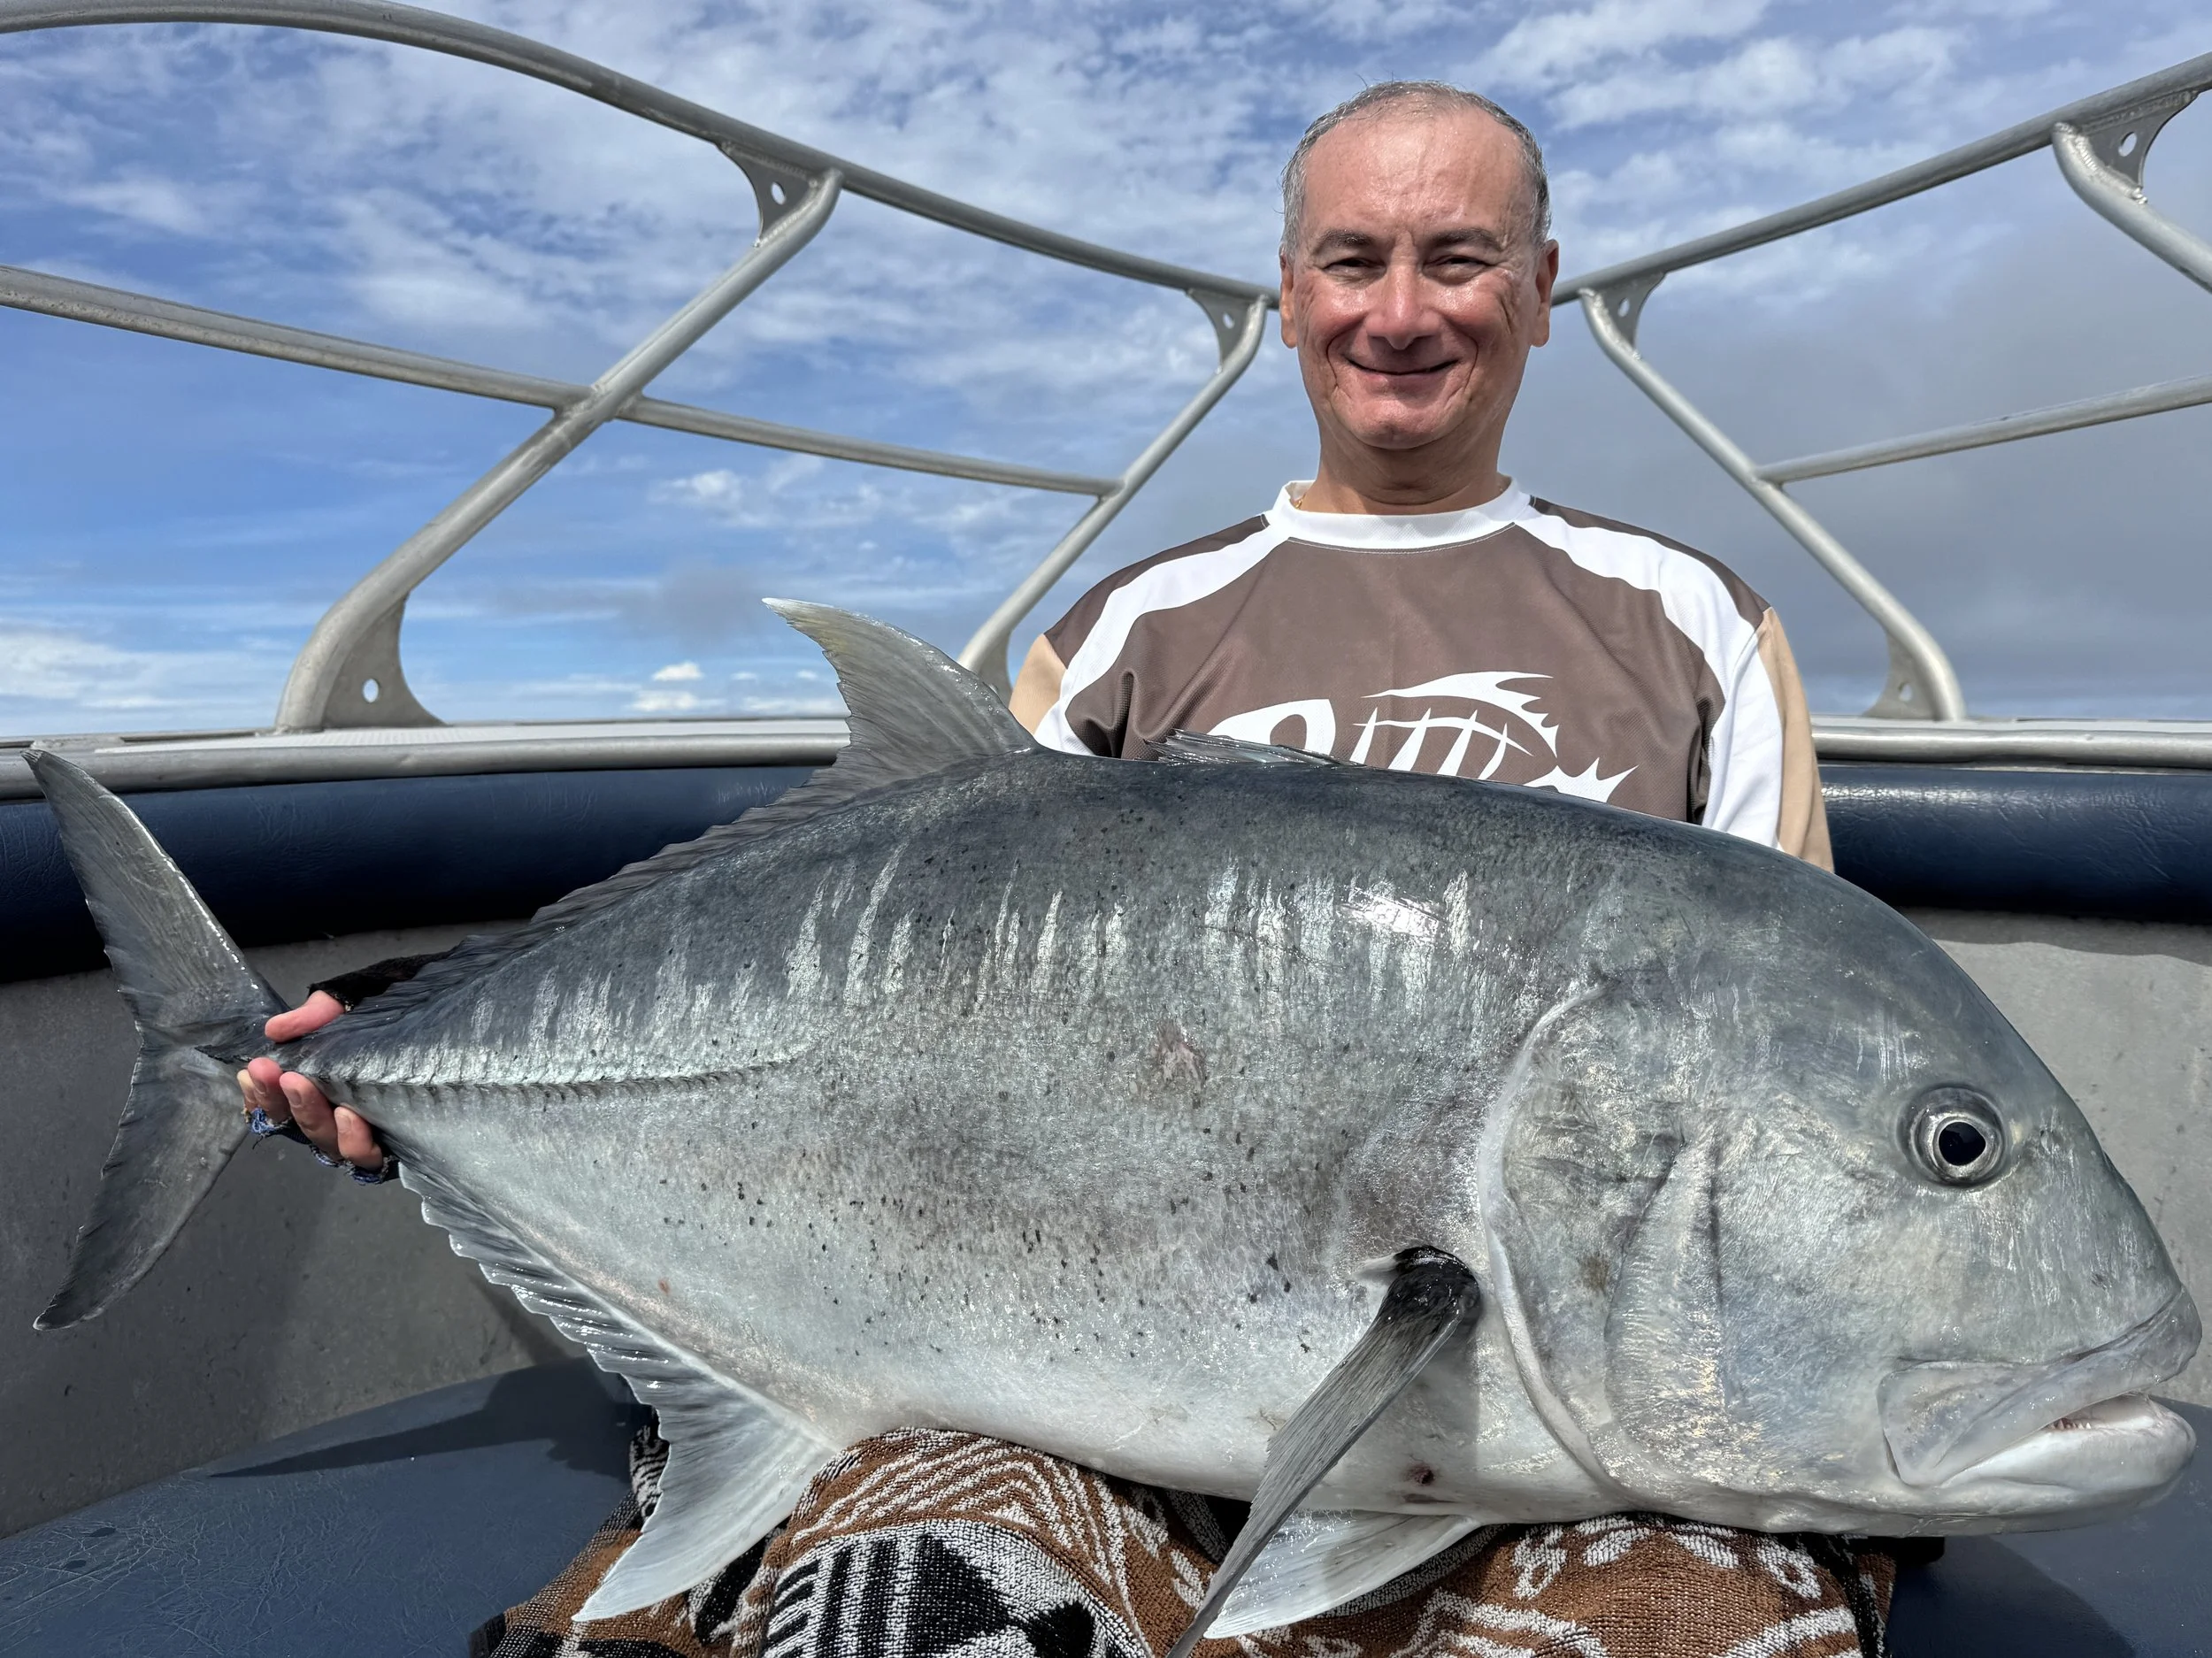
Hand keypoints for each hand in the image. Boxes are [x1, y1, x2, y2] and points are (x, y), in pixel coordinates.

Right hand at [237, 991, 385, 1173]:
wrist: (440, 1017)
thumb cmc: (390, 1018)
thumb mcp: (347, 1008)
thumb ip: (312, 1017)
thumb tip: (275, 1029)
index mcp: (324, 1090)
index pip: (282, 1105)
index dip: (261, 1096)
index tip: (250, 1074)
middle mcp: (340, 1118)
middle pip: (299, 1125)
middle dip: (279, 1098)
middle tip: (271, 1071)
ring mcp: (367, 1135)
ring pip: (327, 1144)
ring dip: (310, 1116)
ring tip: (305, 1087)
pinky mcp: (397, 1147)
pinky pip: (366, 1157)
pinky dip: (352, 1140)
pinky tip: (348, 1115)